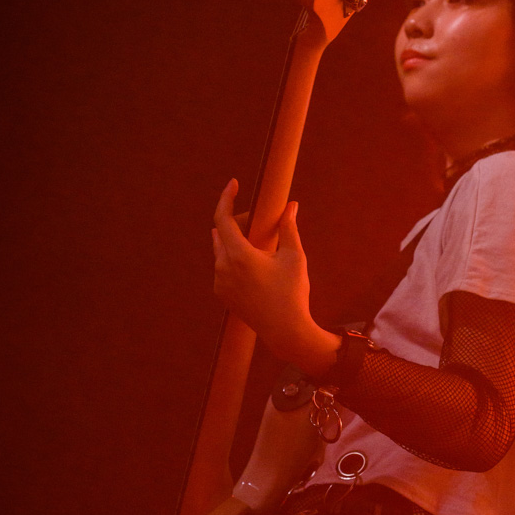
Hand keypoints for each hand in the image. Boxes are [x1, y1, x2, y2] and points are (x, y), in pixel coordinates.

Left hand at [212, 180, 339, 376]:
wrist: (285, 330)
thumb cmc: (293, 293)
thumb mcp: (294, 257)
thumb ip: (288, 228)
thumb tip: (291, 205)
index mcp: (239, 255)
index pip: (222, 217)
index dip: (226, 197)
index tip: (234, 183)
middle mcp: (223, 267)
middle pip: (222, 231)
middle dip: (239, 220)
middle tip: (261, 221)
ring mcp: (219, 281)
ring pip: (221, 249)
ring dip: (236, 239)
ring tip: (260, 244)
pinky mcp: (221, 293)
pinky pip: (222, 266)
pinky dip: (234, 257)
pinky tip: (254, 264)